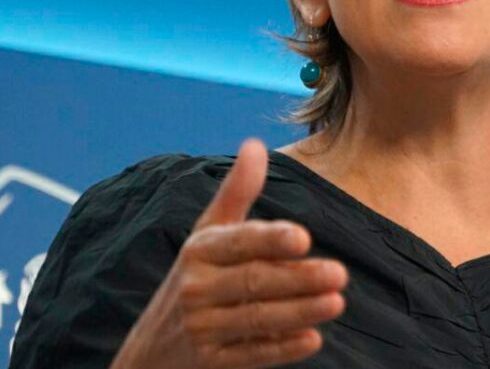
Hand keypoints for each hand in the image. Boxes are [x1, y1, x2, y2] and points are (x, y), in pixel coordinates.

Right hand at [111, 139, 347, 368]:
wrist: (149, 352)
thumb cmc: (194, 278)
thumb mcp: (208, 234)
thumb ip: (237, 192)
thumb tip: (255, 143)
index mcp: (200, 251)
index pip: (238, 242)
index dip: (269, 240)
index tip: (303, 237)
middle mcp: (196, 289)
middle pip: (253, 282)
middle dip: (297, 279)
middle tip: (339, 273)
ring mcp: (202, 329)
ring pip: (256, 319)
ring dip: (299, 311)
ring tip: (336, 302)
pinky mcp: (211, 363)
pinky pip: (250, 354)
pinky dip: (281, 349)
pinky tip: (312, 339)